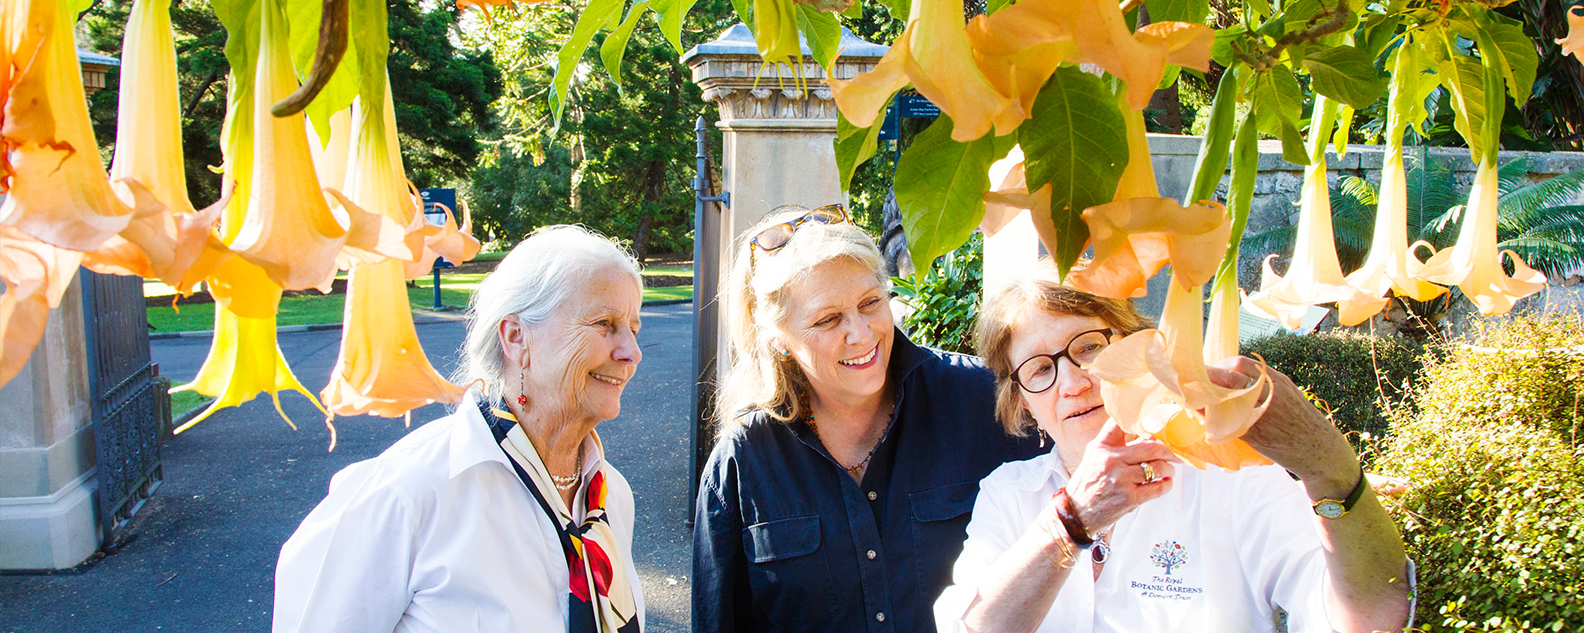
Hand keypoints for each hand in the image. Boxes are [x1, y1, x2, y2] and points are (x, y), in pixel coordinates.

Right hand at [1062, 419, 1177, 534]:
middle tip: (1175, 454)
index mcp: (1103, 448)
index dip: (1145, 423)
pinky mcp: (1130, 498)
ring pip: (1157, 468)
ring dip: (1168, 469)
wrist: (1077, 512)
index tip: (1160, 425)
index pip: (1124, 426)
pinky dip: (1166, 485)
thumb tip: (1146, 434)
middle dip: (1168, 451)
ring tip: (1168, 470)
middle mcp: (1112, 461)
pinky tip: (1165, 483)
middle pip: (1151, 448)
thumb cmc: (1088, 482)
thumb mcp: (1094, 454)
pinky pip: (1157, 488)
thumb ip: (1115, 440)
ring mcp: (1121, 480)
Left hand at [1207, 357, 1360, 497]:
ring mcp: (1261, 412)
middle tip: (1192, 385)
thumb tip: (1233, 379)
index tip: (1209, 373)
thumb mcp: (1287, 394)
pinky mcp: (1256, 434)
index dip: (1219, 366)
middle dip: (1205, 379)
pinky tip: (1203, 420)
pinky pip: (1226, 423)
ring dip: (1204, 399)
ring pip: (1223, 399)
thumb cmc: (1301, 422)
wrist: (1321, 451)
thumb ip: (1263, 384)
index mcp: (1276, 380)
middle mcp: (1268, 392)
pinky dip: (1212, 420)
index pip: (1240, 363)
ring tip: (1193, 401)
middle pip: (1228, 377)